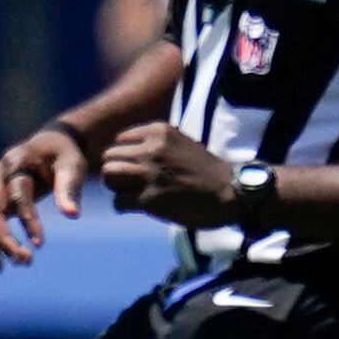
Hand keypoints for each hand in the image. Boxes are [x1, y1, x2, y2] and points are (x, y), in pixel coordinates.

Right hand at [0, 122, 91, 269]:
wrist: (49, 145)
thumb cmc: (63, 154)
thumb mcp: (72, 165)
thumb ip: (69, 188)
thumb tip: (71, 215)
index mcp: (16, 161)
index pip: (17, 194)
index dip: (27, 219)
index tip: (39, 244)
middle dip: (3, 240)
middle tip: (26, 261)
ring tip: (17, 265)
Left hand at [96, 121, 241, 227]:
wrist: (230, 192)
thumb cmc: (205, 169)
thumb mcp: (179, 142)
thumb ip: (153, 143)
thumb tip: (125, 151)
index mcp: (158, 132)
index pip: (120, 140)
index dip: (125, 156)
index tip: (136, 167)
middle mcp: (151, 149)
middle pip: (109, 157)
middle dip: (116, 171)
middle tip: (129, 182)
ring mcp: (149, 174)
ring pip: (109, 175)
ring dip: (116, 186)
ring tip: (129, 192)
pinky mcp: (150, 199)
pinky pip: (119, 201)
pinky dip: (123, 205)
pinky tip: (137, 206)